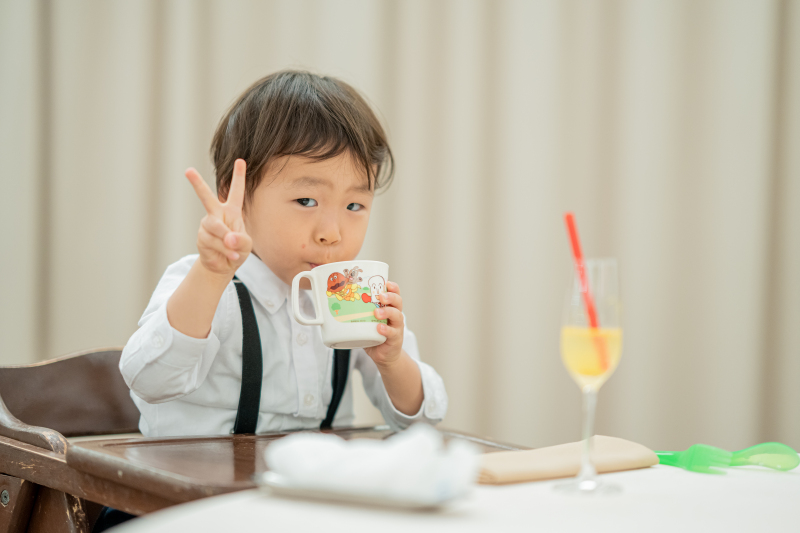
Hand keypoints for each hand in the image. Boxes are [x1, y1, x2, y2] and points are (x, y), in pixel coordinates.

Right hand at [185, 159, 252, 277]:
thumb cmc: (237, 250)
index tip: (240, 160)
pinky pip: (213, 242)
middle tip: (188, 170)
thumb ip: (241, 240)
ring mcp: (207, 225)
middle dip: (197, 183)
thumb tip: (228, 238)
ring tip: (233, 252)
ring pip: (216, 228)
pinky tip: (228, 257)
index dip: (238, 177)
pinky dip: (224, 251)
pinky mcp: (201, 237)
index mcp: (231, 211)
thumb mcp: (246, 245)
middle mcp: (217, 214)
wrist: (223, 266)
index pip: (236, 192)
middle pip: (206, 197)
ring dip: (227, 242)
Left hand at [364, 282, 404, 366]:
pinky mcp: (395, 339)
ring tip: (377, 312)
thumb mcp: (366, 321)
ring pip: (397, 316)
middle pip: (398, 302)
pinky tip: (379, 328)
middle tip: (381, 296)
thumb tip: (335, 306)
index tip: (386, 283)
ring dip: (387, 312)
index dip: (393, 287)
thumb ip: (357, 313)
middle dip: (390, 297)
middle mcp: (395, 316)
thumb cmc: (373, 335)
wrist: (383, 355)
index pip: (395, 294)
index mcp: (389, 308)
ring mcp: (397, 327)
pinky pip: (392, 333)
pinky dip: (386, 330)